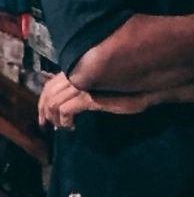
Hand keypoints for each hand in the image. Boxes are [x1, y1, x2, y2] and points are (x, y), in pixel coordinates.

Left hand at [38, 73, 153, 129]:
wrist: (146, 91)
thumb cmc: (128, 88)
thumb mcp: (101, 86)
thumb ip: (85, 86)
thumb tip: (66, 98)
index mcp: (79, 69)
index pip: (50, 84)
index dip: (43, 100)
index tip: (44, 115)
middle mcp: (78, 74)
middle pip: (48, 93)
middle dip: (44, 111)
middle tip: (48, 125)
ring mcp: (83, 85)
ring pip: (54, 102)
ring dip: (55, 118)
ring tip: (63, 127)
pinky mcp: (89, 97)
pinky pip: (66, 110)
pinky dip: (65, 120)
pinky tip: (72, 127)